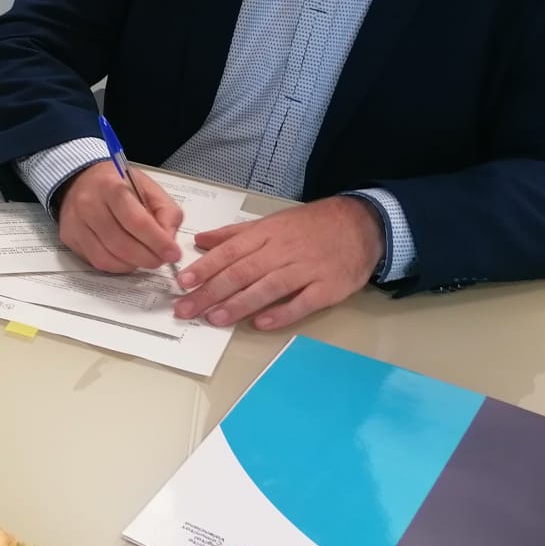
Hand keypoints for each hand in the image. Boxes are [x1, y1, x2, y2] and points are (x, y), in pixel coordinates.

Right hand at [57, 162, 183, 272]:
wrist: (79, 179)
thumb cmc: (118, 184)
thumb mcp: (148, 188)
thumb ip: (166, 212)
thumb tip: (169, 242)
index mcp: (112, 186)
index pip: (136, 221)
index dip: (157, 241)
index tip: (173, 253)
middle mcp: (89, 204)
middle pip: (121, 243)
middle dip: (148, 258)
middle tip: (161, 259)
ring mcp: (76, 223)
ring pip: (107, 258)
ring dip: (132, 264)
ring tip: (144, 258)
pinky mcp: (69, 238)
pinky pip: (96, 262)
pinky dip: (117, 266)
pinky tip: (126, 258)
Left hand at [173, 196, 382, 330]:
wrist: (361, 225)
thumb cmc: (310, 226)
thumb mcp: (271, 222)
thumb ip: (234, 234)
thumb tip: (200, 240)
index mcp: (266, 234)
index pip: (230, 251)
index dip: (206, 267)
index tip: (183, 282)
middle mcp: (283, 251)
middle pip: (243, 272)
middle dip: (212, 291)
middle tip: (186, 308)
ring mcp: (306, 270)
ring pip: (268, 287)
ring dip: (240, 304)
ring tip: (215, 318)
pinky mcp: (328, 288)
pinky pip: (302, 303)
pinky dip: (282, 313)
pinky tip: (261, 324)